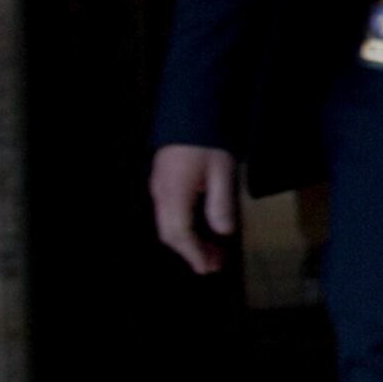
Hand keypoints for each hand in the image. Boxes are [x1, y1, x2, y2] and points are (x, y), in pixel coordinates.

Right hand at [150, 144, 240, 275]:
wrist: (190, 112)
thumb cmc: (209, 142)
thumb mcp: (222, 172)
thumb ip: (221, 203)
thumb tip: (223, 233)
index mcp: (174, 194)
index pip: (180, 234)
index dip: (194, 253)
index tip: (208, 269)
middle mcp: (161, 194)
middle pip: (170, 233)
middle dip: (191, 251)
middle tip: (214, 265)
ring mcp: (159, 187)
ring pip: (167, 224)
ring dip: (187, 241)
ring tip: (212, 252)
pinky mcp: (163, 181)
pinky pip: (169, 213)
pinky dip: (184, 228)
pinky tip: (201, 230)